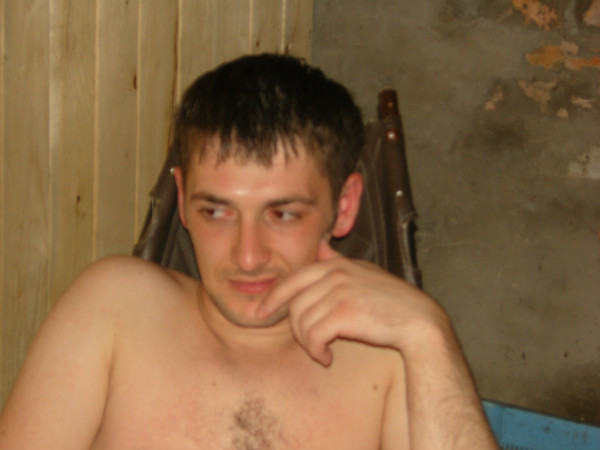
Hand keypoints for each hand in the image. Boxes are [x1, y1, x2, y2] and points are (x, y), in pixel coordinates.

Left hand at [257, 240, 446, 365]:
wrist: (418, 320)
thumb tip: (320, 244)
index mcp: (336, 265)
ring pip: (302, 322)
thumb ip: (337, 259)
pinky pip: (314, 336)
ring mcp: (339, 292)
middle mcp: (335, 274)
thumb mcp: (363, 272)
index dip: (273, 296)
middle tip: (308, 342)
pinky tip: (327, 357)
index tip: (261, 312)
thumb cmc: (391, 300)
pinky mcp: (344, 313)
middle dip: (295, 328)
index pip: (293, 278)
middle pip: (294, 303)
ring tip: (321, 350)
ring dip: (308, 343)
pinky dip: (317, 351)